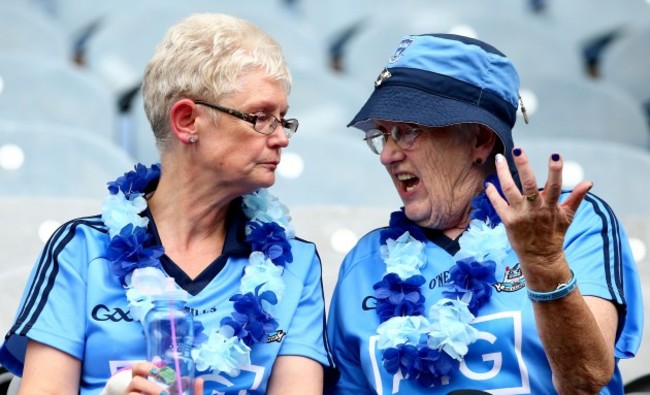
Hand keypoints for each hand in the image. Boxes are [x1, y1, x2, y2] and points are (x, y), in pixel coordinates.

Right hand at [102, 362, 202, 394]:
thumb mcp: (176, 392)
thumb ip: (185, 387)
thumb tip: (199, 379)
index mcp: (144, 380)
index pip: (138, 367)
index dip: (146, 366)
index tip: (161, 371)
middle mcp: (134, 388)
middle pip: (134, 379)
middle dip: (150, 384)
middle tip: (164, 389)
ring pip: (133, 391)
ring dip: (150, 391)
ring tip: (163, 394)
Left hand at [484, 148, 591, 283]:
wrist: (540, 257)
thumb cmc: (554, 234)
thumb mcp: (567, 216)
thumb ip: (576, 198)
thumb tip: (589, 182)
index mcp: (550, 206)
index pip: (555, 185)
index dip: (555, 171)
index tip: (555, 155)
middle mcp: (534, 209)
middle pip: (528, 184)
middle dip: (523, 166)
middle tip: (517, 150)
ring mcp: (519, 214)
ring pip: (509, 190)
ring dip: (502, 173)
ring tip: (499, 158)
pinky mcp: (507, 221)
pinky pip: (497, 204)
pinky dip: (492, 193)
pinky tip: (488, 183)